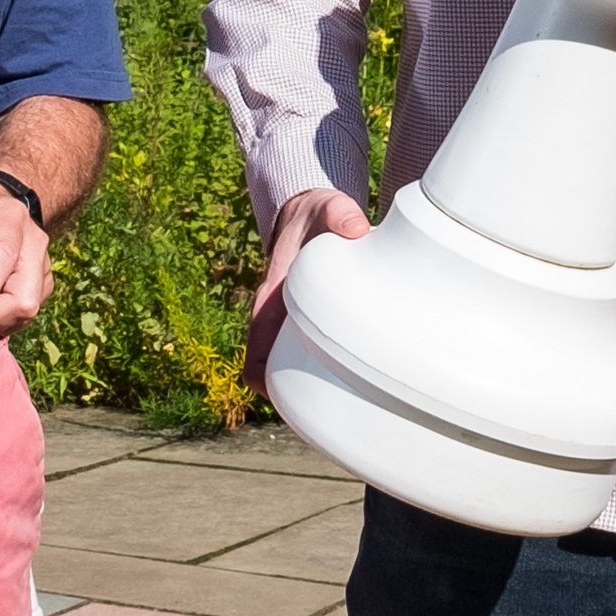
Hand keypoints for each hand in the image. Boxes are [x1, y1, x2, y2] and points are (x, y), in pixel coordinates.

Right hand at [244, 185, 369, 401]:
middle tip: (336, 407)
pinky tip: (360, 378)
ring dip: (313, 387)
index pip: (255, 355)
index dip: (265, 382)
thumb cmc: (316, 216)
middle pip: (275, 374)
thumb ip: (339, 213)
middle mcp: (278, 319)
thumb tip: (356, 227)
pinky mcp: (312, 323)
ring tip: (353, 401)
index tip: (288, 397)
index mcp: (271, 300)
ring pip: (293, 368)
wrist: (311, 213)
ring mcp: (294, 324)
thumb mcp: (326, 207)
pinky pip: (311, 355)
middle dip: (296, 397)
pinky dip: (325, 371)